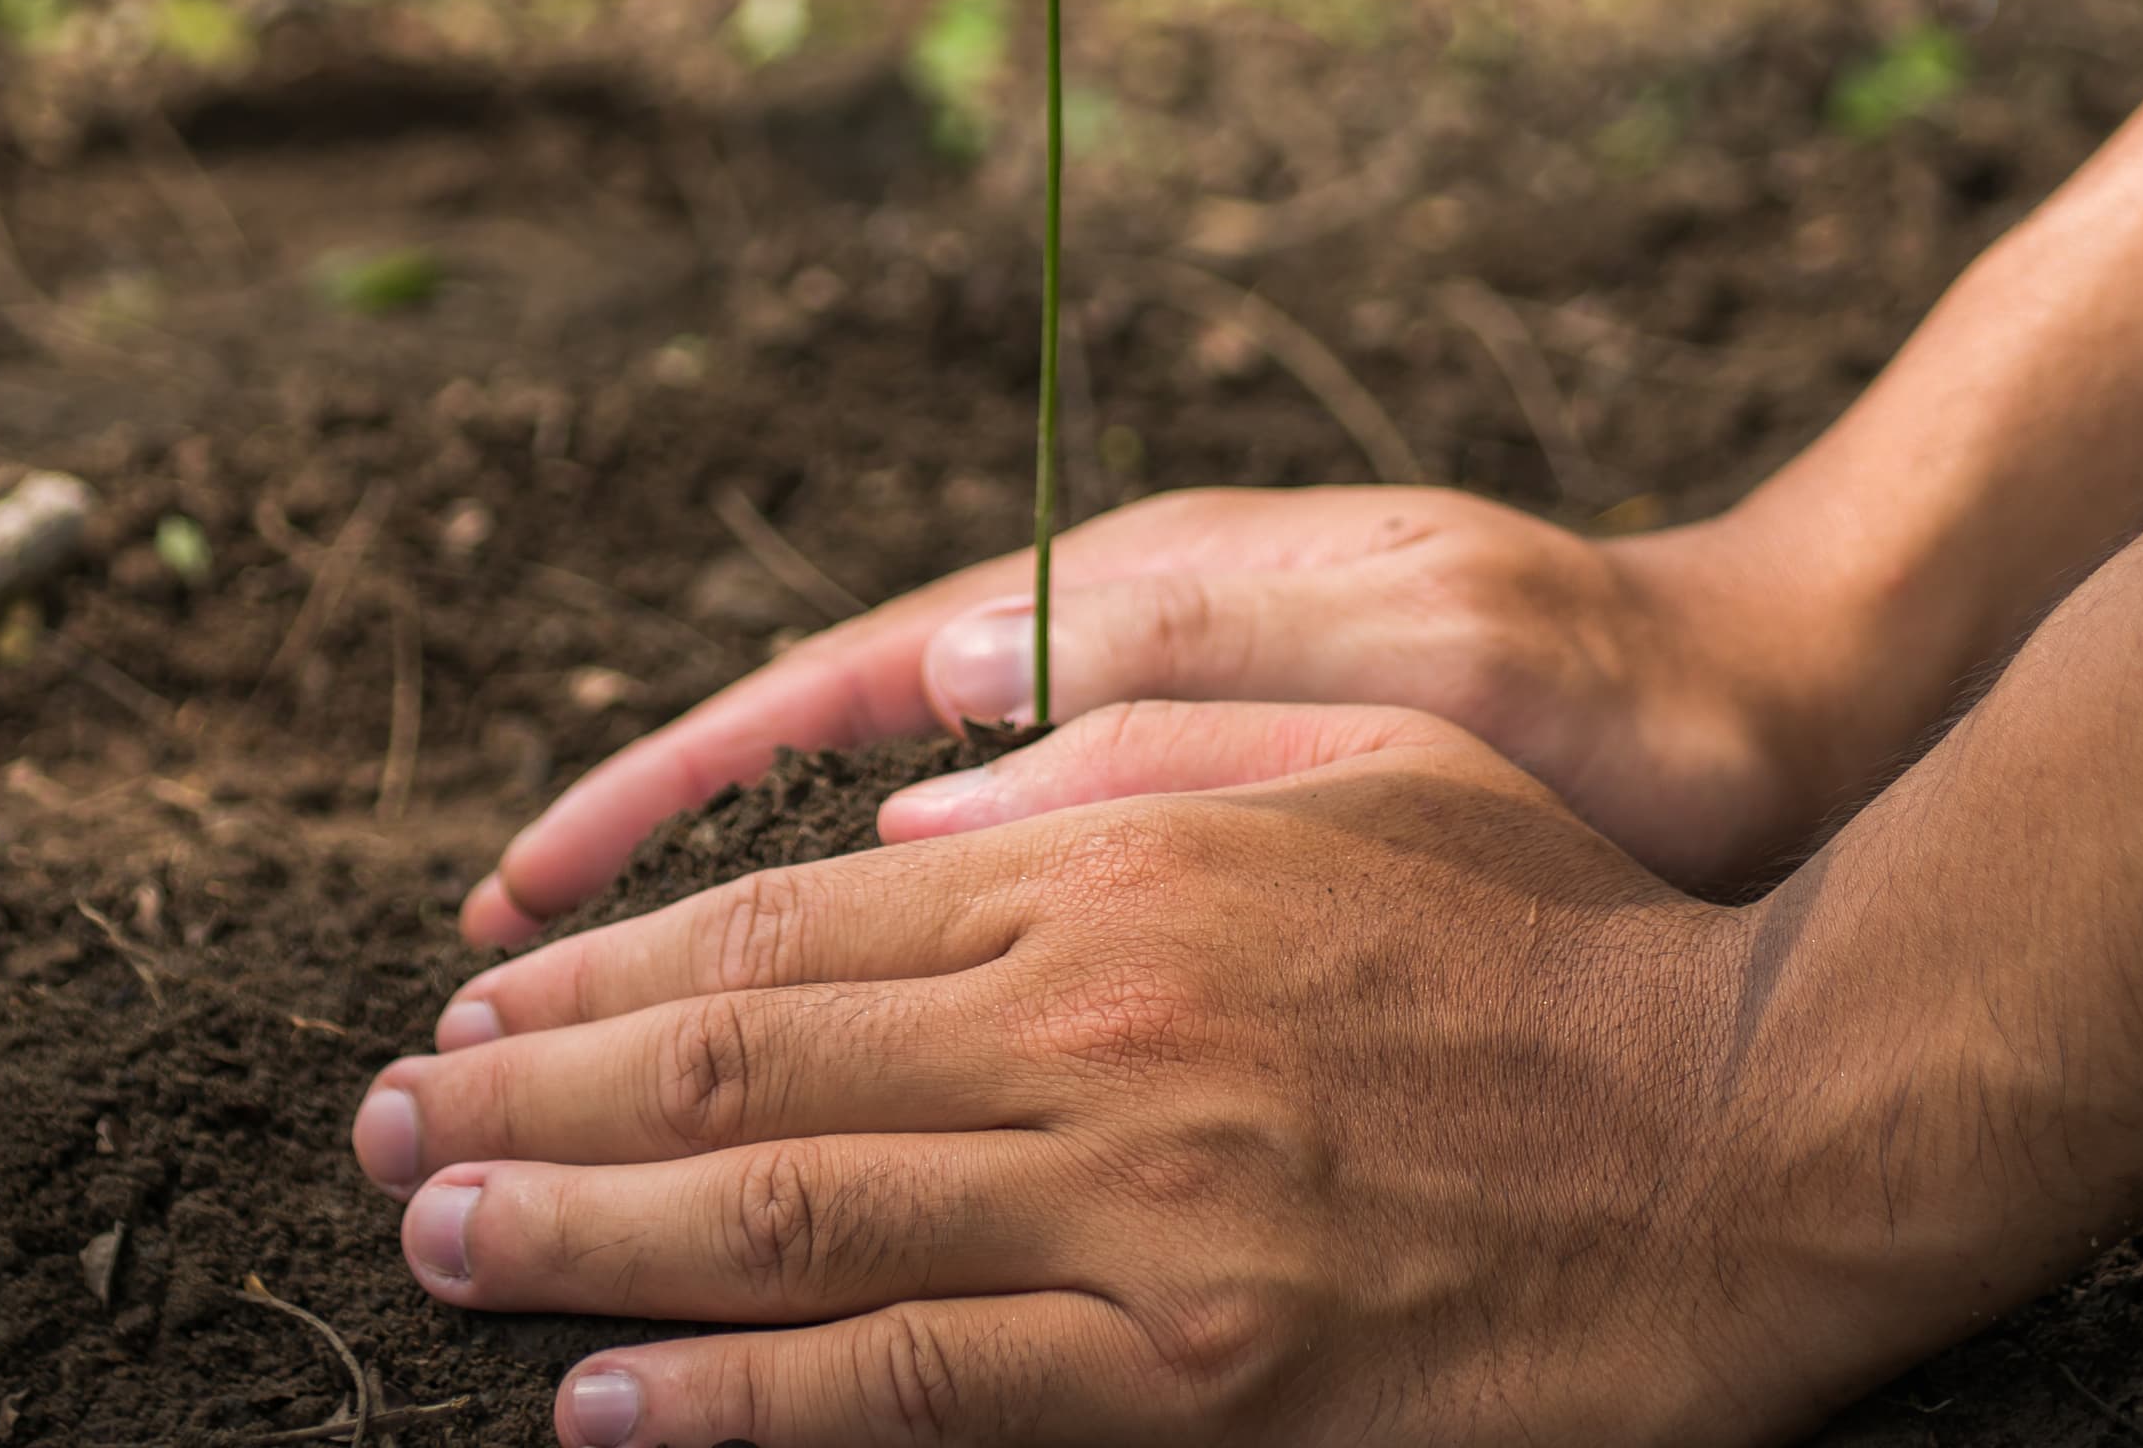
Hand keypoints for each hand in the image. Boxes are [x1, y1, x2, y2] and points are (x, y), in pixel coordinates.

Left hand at [358, 704, 1903, 1447]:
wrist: (1760, 1125)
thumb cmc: (1565, 939)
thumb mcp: (1358, 769)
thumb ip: (1134, 758)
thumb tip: (926, 791)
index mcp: (1119, 866)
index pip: (792, 917)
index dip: (608, 967)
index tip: (480, 1002)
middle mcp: (1093, 1017)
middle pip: (743, 1048)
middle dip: (532, 1093)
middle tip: (382, 1127)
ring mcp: (1137, 1200)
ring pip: (784, 1206)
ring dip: (576, 1229)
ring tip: (432, 1237)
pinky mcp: (1195, 1370)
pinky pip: (913, 1384)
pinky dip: (736, 1400)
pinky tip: (607, 1408)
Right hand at [465, 483, 1937, 946]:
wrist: (1776, 709)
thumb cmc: (1611, 684)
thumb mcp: (1417, 655)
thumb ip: (1185, 664)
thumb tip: (937, 709)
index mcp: (1129, 611)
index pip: (835, 690)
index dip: (664, 804)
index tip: (520, 896)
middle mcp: (1106, 678)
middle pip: (817, 802)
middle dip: (637, 916)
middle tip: (468, 1024)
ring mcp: (1153, 763)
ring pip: (881, 875)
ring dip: (717, 970)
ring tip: (556, 1066)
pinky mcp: (1211, 845)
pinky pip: (993, 917)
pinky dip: (878, 982)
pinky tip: (796, 1084)